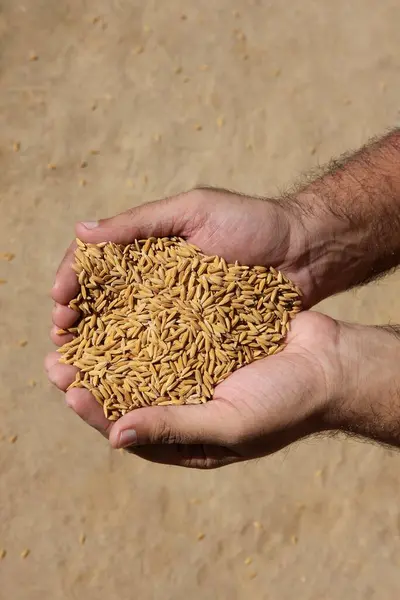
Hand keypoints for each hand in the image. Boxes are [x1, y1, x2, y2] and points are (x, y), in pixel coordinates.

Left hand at [46, 310, 340, 467]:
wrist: (329, 362)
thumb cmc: (287, 404)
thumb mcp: (229, 425)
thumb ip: (174, 428)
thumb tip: (116, 437)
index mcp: (190, 435)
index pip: (131, 428)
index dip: (97, 411)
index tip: (68, 390)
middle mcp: (187, 401)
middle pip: (128, 391)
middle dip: (92, 377)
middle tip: (56, 360)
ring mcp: (195, 368)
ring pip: (140, 359)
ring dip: (108, 346)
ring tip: (77, 329)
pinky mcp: (205, 338)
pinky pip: (166, 332)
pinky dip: (141, 322)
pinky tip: (118, 308)